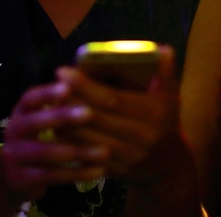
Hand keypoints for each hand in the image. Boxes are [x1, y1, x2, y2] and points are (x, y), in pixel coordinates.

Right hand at [1, 80, 108, 201]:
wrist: (13, 177)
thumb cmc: (38, 139)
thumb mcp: (41, 119)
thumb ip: (60, 104)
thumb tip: (85, 79)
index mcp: (20, 111)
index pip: (30, 98)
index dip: (47, 92)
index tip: (68, 87)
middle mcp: (13, 131)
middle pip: (35, 122)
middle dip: (62, 117)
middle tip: (89, 113)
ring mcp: (15, 156)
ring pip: (46, 153)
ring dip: (78, 151)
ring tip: (104, 151)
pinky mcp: (23, 179)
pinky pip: (53, 176)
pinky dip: (77, 174)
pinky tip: (98, 171)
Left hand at [54, 46, 186, 184]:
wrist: (169, 165)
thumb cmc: (165, 120)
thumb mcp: (170, 96)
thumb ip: (164, 72)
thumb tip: (162, 49)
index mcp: (153, 114)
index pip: (112, 99)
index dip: (85, 86)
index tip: (63, 71)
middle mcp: (140, 137)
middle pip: (96, 118)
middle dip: (70, 101)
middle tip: (53, 85)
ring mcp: (127, 157)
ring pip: (87, 139)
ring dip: (65, 122)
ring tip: (50, 103)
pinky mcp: (114, 171)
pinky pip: (85, 156)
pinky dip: (69, 141)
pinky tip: (55, 127)